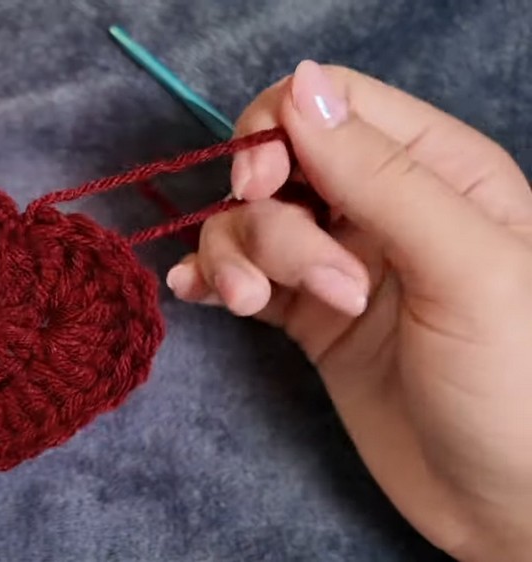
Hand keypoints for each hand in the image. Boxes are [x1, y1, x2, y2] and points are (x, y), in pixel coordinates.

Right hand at [167, 61, 531, 559]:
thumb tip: (300, 84)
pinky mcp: (309, 317)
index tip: (260, 187)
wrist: (506, 506)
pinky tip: (198, 294)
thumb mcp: (465, 267)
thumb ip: (382, 175)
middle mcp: (382, 208)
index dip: (279, 133)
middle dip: (263, 215)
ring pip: (252, 222)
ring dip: (236, 256)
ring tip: (251, 307)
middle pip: (280, 166)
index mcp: (437, 171)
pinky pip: (242, 274)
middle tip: (292, 280)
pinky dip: (211, 276)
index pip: (334, 105)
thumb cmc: (517, 383)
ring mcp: (339, 263)